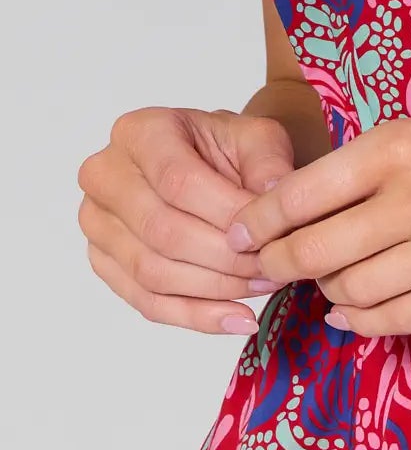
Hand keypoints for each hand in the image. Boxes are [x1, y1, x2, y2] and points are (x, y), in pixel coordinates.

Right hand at [77, 105, 294, 335]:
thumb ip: (267, 162)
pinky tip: (239, 318)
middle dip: (225, 257)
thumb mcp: (256, 137)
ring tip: (264, 286)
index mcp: (139, 132)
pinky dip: (196, 316)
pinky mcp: (104, 262)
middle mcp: (105, 175)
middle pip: (162, 232)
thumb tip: (274, 196)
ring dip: (215, 289)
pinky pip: (147, 302)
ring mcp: (97, 223)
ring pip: (153, 273)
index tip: (270, 232)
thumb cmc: (225, 148)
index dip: (226, 213)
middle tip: (273, 265)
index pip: (177, 181)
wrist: (202, 163)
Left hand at [223, 95, 410, 338]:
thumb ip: (378, 164)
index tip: (237, 237)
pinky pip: (401, 319)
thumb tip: (309, 207)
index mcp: (401, 144)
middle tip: (266, 273)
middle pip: (315, 252)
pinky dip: (364, 324)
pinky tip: (353, 316)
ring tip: (322, 291)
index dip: (256, 224)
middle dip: (278, 268)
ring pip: (354, 290)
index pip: (299, 194)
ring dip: (326, 297)